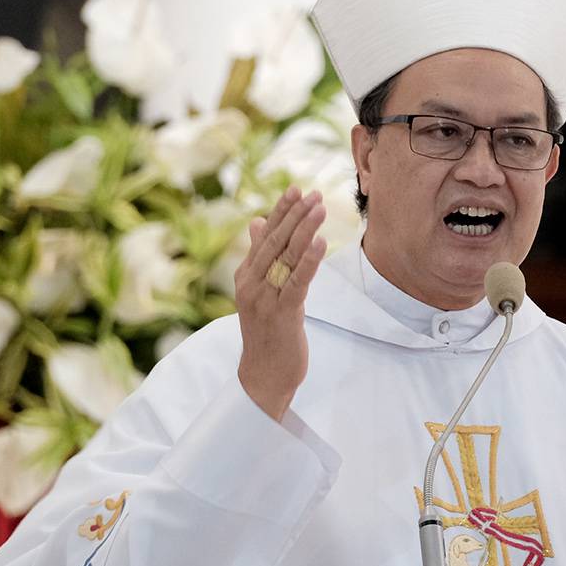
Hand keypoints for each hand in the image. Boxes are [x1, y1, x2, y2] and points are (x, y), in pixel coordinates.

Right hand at [234, 187, 327, 421]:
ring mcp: (264, 299)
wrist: (263, 375)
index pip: (264, 236)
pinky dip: (309, 260)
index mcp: (245, 275)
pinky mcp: (282, 314)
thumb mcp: (261, 292)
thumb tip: (258, 222)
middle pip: (275, 241)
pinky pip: (297, 282)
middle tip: (313, 193)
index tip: (296, 189)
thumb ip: (260, 257)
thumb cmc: (267, 332)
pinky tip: (320, 242)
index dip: (281, 211)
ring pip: (286, 257)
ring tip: (320, 208)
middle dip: (295, 215)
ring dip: (304, 230)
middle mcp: (251, 283)